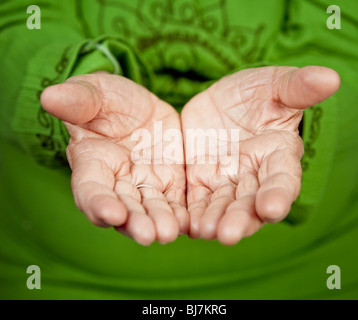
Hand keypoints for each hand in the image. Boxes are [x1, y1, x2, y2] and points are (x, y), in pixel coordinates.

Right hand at [41, 72, 187, 244]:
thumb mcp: (97, 93)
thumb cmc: (110, 100)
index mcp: (93, 162)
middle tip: (148, 235)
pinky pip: (175, 202)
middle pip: (123, 208)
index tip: (111, 213)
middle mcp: (118, 182)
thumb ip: (78, 98)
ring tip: (170, 233)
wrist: (141, 108)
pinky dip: (181, 215)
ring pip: (150, 210)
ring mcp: (145, 186)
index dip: (98, 203)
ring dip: (158, 223)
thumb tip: (49, 96)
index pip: (90, 188)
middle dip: (134, 223)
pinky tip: (190, 224)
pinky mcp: (169, 184)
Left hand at [181, 66, 339, 244]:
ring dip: (215, 221)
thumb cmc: (254, 93)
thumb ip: (297, 86)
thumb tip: (331, 78)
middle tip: (229, 234)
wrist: (220, 102)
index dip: (278, 193)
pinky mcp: (200, 181)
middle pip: (250, 202)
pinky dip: (193, 215)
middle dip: (242, 218)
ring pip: (223, 206)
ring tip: (204, 232)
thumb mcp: (273, 84)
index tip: (272, 208)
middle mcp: (253, 175)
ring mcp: (226, 181)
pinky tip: (187, 226)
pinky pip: (197, 202)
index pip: (282, 178)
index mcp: (277, 154)